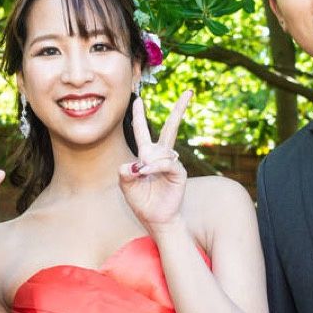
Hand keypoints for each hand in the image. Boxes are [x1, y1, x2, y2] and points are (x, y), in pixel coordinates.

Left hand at [118, 92, 191, 229]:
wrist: (156, 219)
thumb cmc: (142, 202)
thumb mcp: (126, 186)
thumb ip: (124, 173)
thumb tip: (134, 164)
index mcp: (147, 155)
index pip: (142, 131)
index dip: (139, 115)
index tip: (137, 100)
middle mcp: (161, 156)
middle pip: (170, 128)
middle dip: (179, 110)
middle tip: (188, 92)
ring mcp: (172, 163)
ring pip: (157, 152)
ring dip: (147, 162)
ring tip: (141, 175)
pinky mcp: (179, 173)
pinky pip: (166, 163)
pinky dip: (154, 167)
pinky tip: (146, 172)